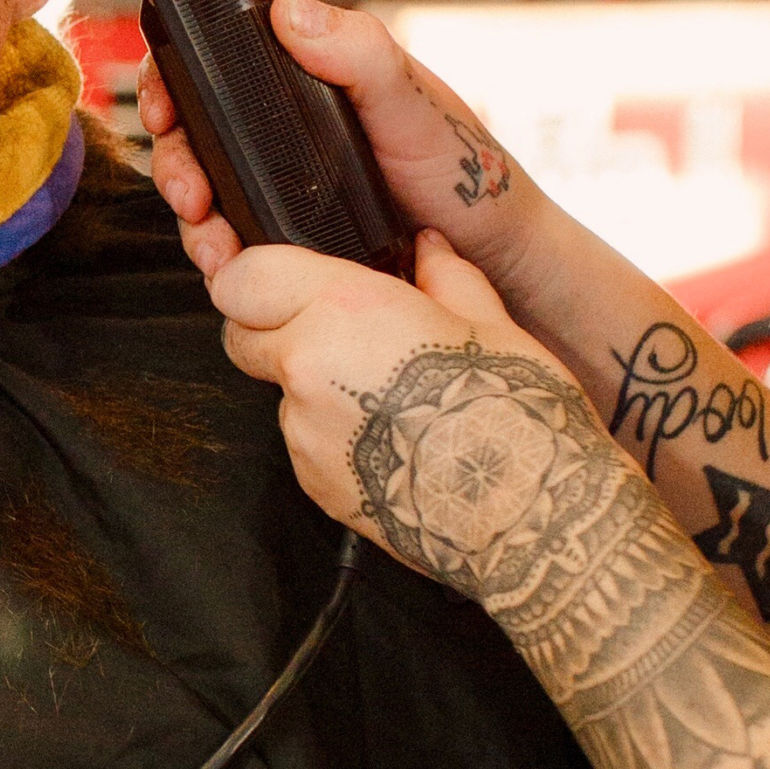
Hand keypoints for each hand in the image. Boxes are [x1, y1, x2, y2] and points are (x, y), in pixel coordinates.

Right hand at [142, 0, 536, 289]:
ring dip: (193, 217)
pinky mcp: (288, 237)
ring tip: (212, 241)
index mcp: (307, 79)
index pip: (217, 61)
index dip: (173, 77)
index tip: (162, 106)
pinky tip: (228, 264)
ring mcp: (283, 185)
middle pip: (195, 132)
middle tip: (190, 193)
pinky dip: (218, 251)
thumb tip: (289, 13)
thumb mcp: (412, 100)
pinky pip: (233, 240)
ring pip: (206, 191)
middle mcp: (285, 130)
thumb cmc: (465, 170)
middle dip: (176, 162)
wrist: (494, 254)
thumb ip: (359, 53)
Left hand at [211, 228, 618, 592]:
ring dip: (312, 385)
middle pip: (241, 335)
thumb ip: (443, 275)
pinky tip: (394, 440)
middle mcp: (308, 369)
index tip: (283, 278)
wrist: (528, 518)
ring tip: (390, 396)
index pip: (243, 278)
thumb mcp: (491, 324)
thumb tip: (427, 249)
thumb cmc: (516, 416)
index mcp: (344, 311)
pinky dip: (333, 434)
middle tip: (336, 329)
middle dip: (272, 326)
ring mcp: (305, 433)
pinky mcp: (313, 483)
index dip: (254, 275)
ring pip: (277, 392)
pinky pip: (305, 442)